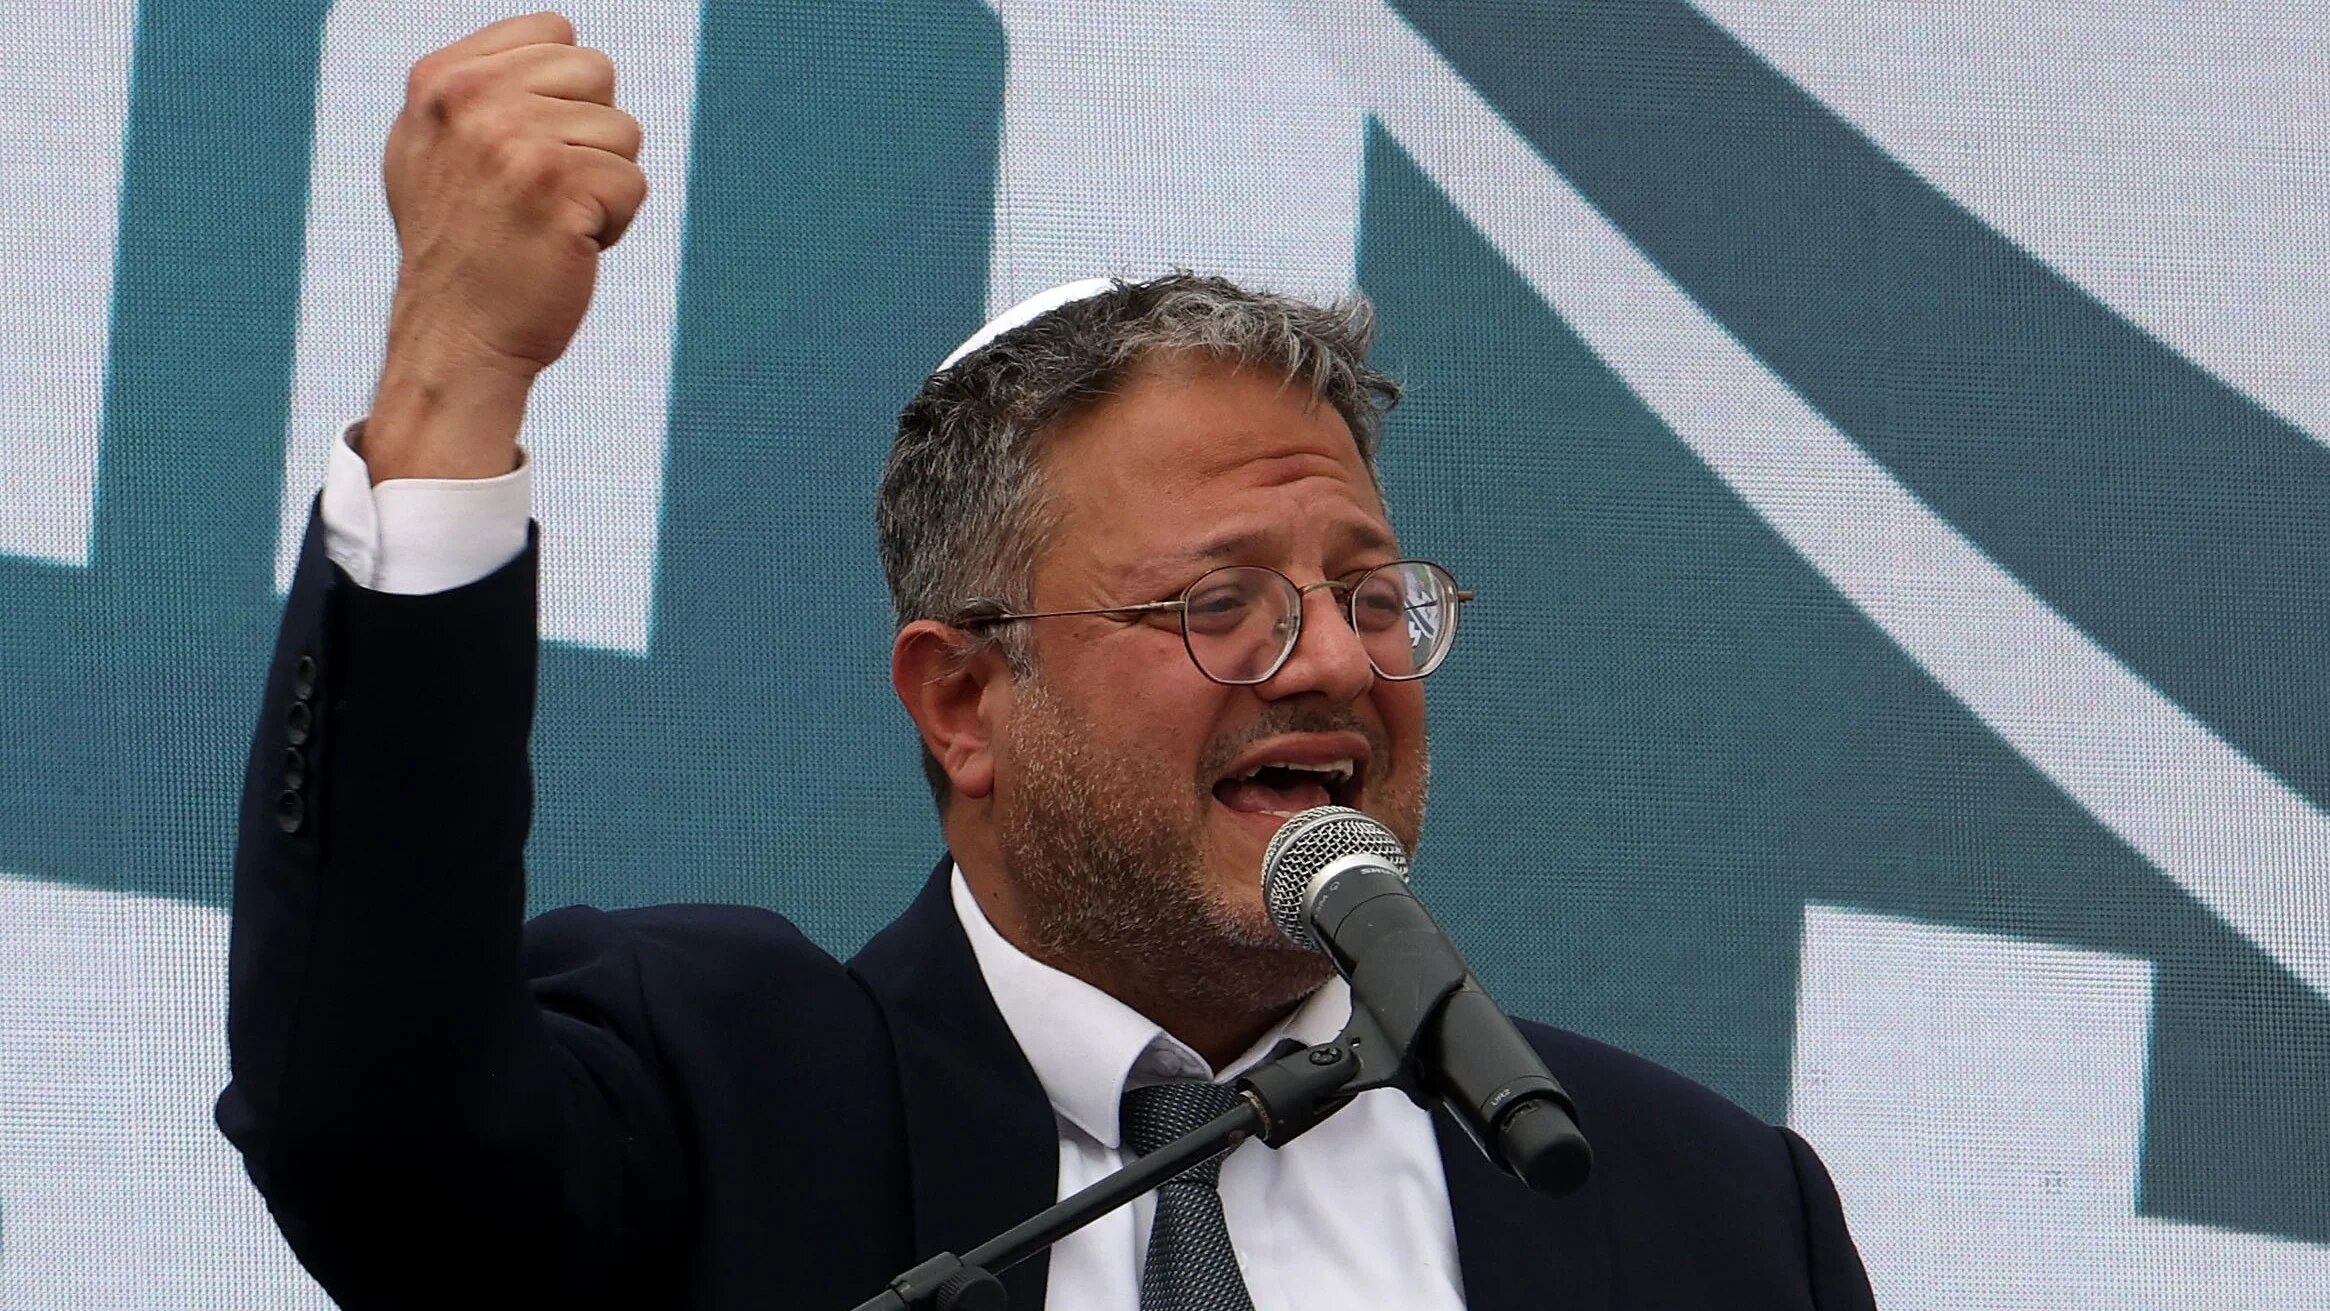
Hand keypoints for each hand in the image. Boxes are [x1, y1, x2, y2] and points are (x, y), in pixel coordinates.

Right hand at [363, 12, 646, 481]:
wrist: (456, 339)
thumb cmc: (461, 251)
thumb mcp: (437, 149)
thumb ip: (484, 87)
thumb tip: (561, 35)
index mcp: (441, 79)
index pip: (556, 32)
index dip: (564, 96)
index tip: (523, 153)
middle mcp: (469, 98)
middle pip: (597, 73)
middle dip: (589, 137)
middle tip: (538, 194)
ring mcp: (512, 138)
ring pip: (623, 132)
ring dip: (602, 184)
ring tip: (547, 223)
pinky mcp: (557, 184)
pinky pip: (633, 183)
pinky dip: (614, 223)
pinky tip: (566, 248)